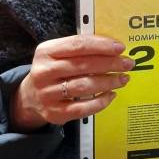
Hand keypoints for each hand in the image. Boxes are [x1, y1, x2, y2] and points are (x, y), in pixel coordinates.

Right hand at [10, 34, 133, 130]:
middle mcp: (44, 72)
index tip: (120, 47)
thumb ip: (80, 48)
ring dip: (108, 81)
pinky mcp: (54, 113)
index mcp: (46, 51)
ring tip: (123, 78)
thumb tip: (113, 47)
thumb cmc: (53, 69)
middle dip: (110, 63)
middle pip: (83, 65)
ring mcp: (47, 94)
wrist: (30, 97)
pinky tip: (111, 94)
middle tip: (128, 63)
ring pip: (84, 86)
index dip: (101, 45)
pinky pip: (82, 108)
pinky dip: (100, 101)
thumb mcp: (58, 53)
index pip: (78, 45)